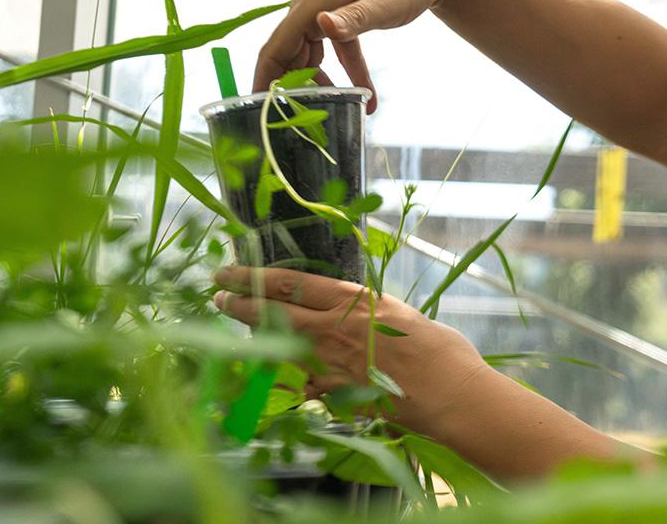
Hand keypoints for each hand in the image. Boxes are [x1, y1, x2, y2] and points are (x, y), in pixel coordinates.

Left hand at [212, 265, 487, 434]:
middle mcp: (332, 329)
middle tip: (217, 295)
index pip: (290, 283)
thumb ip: (366, 311)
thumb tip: (348, 311)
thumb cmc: (438, 349)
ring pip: (276, 346)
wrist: (450, 394)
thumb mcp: (399, 313)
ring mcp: (327, 364)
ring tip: (237, 328)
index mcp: (352, 301)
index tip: (229, 271)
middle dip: (238, 302)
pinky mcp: (331, 395)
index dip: (253, 276)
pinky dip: (286, 376)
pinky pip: (298, 382)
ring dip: (254, 337)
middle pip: (271, 312)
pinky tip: (277, 375)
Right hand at [253, 0, 469, 112]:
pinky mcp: (338, 12)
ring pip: (310, 53)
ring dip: (321, 82)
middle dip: (292, 87)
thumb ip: (353, 19)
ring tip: (336, 110)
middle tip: (302, 121)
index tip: (259, 111)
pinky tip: (365, 95)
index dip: (264, 80)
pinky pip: (335, 48)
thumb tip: (322, 23)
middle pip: (288, 53)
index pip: (275, 47)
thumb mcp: (383, 5)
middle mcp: (309, 4)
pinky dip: (346, 71)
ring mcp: (323, 8)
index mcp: (311, 4)